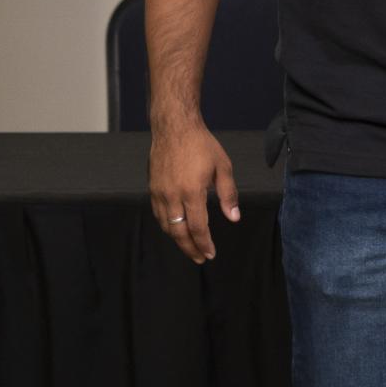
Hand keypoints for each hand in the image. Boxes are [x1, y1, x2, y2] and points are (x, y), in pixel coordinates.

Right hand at [148, 122, 239, 262]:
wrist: (174, 128)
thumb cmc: (202, 145)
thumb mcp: (223, 167)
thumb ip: (228, 195)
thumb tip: (234, 218)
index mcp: (192, 192)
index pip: (197, 227)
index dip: (204, 243)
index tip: (210, 254)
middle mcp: (172, 196)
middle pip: (179, 232)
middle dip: (190, 248)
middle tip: (200, 258)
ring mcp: (159, 193)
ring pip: (166, 226)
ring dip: (178, 240)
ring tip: (190, 247)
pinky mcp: (152, 188)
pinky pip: (159, 214)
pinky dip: (168, 226)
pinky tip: (176, 229)